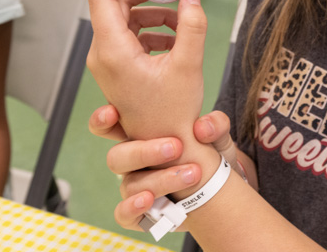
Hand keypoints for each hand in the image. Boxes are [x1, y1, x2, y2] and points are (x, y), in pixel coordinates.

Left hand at [86, 0, 205, 144]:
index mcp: (113, 51)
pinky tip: (177, 39)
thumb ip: (192, 25)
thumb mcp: (189, 64)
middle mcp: (103, 55)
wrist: (167, 144)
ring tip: (183, 21)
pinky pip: (129, 36)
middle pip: (114, 5)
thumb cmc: (174, 111)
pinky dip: (152, 30)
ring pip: (124, 20)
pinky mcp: (117, 69)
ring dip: (153, 13)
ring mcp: (108, 63)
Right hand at [89, 106, 236, 230]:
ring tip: (192, 174)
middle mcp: (133, 162)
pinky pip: (124, 214)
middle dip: (144, 152)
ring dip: (160, 180)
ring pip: (130, 185)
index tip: (114, 112)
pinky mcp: (141, 214)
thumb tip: (202, 128)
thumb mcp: (217, 136)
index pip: (110, 126)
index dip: (104, 120)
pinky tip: (149, 201)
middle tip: (176, 147)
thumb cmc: (210, 155)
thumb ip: (215, 125)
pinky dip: (133, 208)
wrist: (222, 189)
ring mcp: (135, 188)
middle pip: (118, 156)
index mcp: (142, 136)